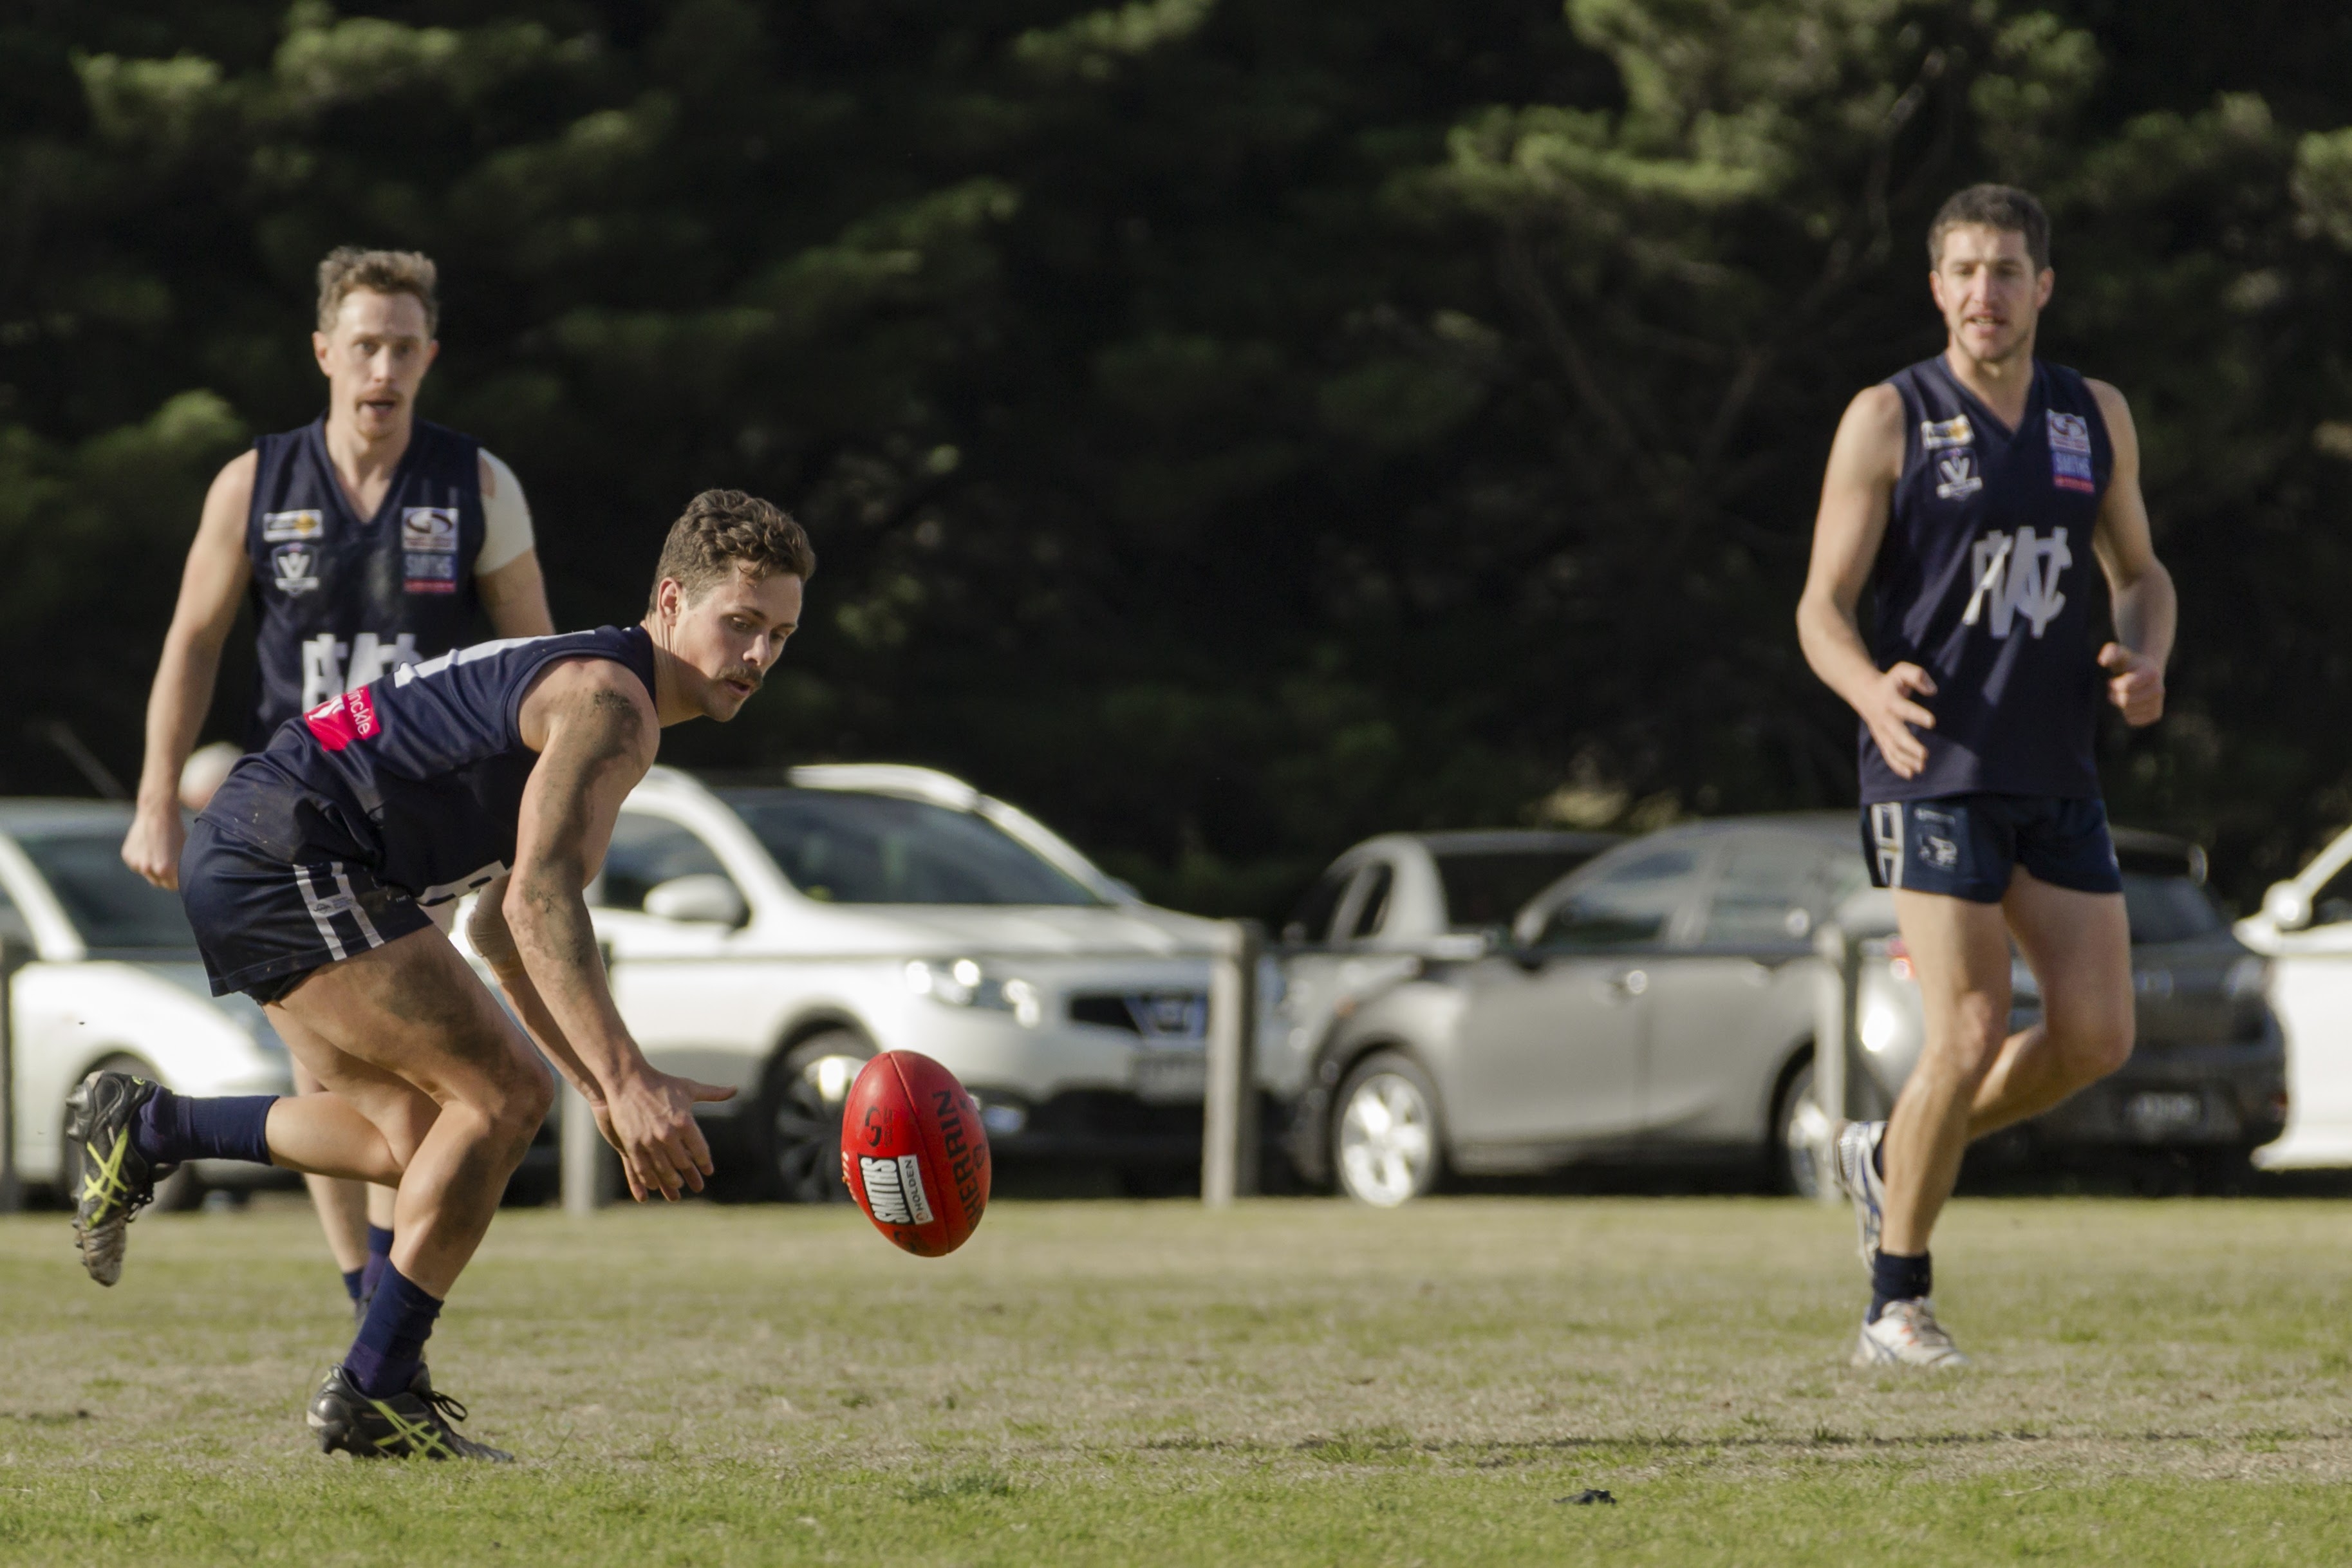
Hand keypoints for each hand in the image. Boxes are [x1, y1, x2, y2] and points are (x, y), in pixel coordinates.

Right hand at [121, 802, 186, 889]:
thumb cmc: (176, 831)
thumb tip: (186, 882)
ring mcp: (135, 863)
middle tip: (171, 863)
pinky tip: (148, 846)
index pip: (173, 887)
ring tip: (159, 851)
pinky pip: (137, 864)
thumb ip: (181, 870)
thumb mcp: (184, 853)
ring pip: (147, 874)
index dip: (178, 881)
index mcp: (165, 870)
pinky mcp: (127, 856)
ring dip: (153, 868)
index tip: (181, 875)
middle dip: (166, 877)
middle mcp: (148, 869)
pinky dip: (142, 859)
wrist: (157, 812)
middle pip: (159, 883)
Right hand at [601, 1068, 737, 1200]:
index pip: (700, 1149)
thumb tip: (735, 1089)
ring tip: (676, 1184)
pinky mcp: (632, 1144)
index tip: (708, 1170)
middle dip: (689, 1174)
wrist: (628, 1080)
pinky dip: (649, 1179)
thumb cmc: (662, 1083)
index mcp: (684, 1121)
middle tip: (692, 1182)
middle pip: (682, 1163)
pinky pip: (642, 1169)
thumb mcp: (689, 1088)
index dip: (705, 1162)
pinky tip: (654, 1184)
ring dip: (670, 1180)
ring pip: (663, 1170)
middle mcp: (668, 1134)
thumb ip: (713, 1093)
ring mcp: (648, 1141)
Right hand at [1859, 662, 1937, 778]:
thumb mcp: (1901, 670)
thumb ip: (1918, 675)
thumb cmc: (1890, 681)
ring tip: (1922, 766)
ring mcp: (1882, 731)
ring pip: (1892, 748)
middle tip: (1925, 754)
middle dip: (1910, 746)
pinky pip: (1888, 754)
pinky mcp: (1882, 739)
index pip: (1903, 708)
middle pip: (1896, 734)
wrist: (1863, 691)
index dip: (1917, 715)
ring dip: (1906, 759)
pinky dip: (1898, 765)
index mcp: (1890, 700)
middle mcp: (1884, 718)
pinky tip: (1911, 773)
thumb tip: (1932, 690)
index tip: (1932, 721)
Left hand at [2098, 642, 2164, 726]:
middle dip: (2115, 695)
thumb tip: (2103, 661)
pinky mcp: (2155, 715)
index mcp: (2151, 674)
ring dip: (2120, 704)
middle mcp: (2159, 690)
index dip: (2114, 684)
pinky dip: (2126, 713)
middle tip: (2117, 689)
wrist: (2145, 671)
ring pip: (2129, 712)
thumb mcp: (2118, 652)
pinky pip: (2133, 721)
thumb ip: (2110, 653)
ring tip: (2124, 694)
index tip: (2114, 680)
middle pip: (2126, 701)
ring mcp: (2159, 703)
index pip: (2125, 687)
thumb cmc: (2128, 662)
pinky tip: (2130, 703)